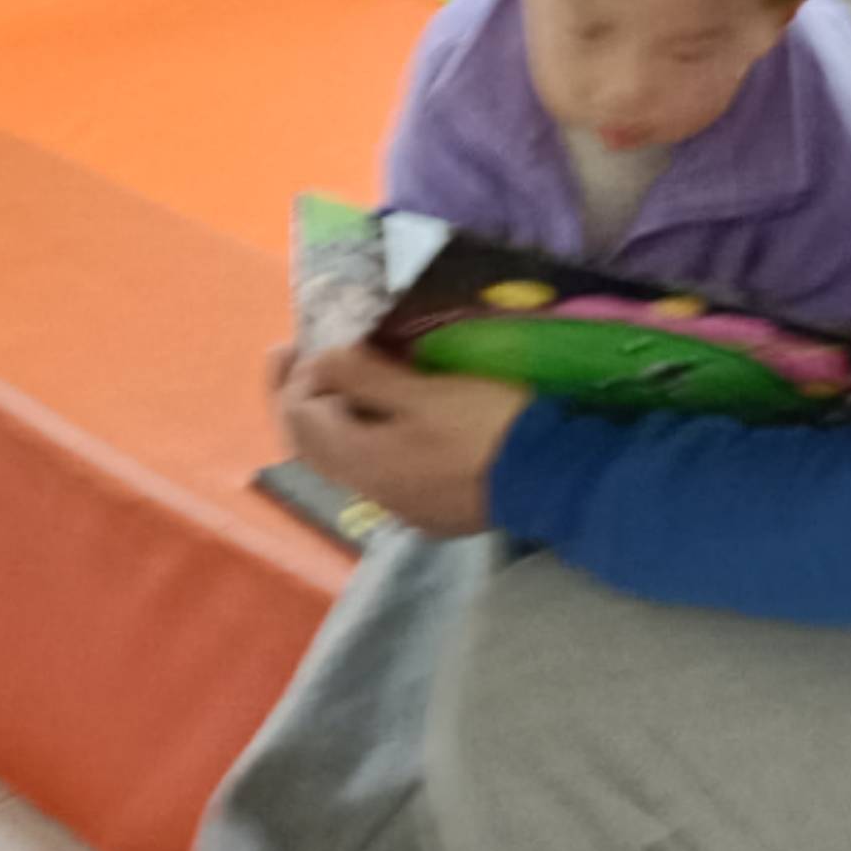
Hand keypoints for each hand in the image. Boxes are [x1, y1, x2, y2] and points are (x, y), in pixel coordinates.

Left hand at [274, 345, 532, 538]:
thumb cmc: (489, 426)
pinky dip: (364, 439)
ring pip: (345, 460)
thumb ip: (364, 377)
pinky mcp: (431, 510)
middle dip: (298, 398)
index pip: (299, 419)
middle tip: (295, 355)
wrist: (554, 479)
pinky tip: (383, 420)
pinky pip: (379, 472)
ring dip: (332, 420)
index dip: (295, 376)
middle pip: (313, 446)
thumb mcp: (424, 392)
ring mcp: (403, 506)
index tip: (304, 339)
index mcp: (363, 461)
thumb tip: (318, 360)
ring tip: (338, 383)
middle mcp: (373, 492)